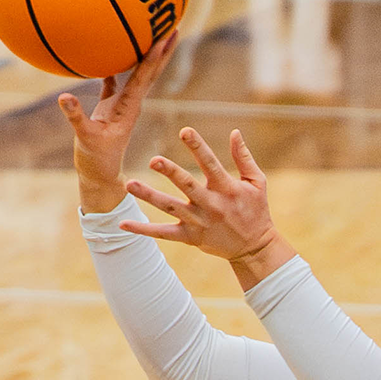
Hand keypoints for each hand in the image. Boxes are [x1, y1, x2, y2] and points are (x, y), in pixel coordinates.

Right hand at [57, 33, 178, 212]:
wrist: (100, 175)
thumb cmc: (96, 159)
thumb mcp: (85, 138)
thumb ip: (76, 117)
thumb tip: (64, 96)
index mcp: (129, 107)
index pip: (145, 77)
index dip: (154, 56)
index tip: (165, 34)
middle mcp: (132, 102)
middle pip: (152, 70)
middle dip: (163, 48)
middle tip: (174, 23)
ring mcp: (123, 103)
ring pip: (139, 72)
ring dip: (148, 52)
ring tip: (156, 30)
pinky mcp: (112, 106)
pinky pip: (117, 79)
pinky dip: (120, 64)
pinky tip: (117, 48)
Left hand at [124, 127, 294, 286]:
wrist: (254, 248)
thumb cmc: (256, 211)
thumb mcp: (257, 182)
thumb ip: (244, 157)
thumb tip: (234, 132)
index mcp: (227, 188)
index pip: (210, 163)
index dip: (197, 147)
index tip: (184, 130)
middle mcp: (211, 205)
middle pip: (187, 186)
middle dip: (171, 172)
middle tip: (154, 160)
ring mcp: (199, 222)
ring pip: (170, 208)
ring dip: (149, 196)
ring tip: (129, 184)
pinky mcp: (190, 238)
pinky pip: (163, 234)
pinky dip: (143, 230)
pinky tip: (123, 223)